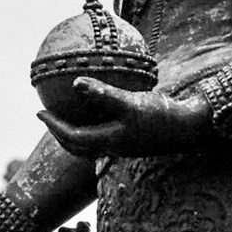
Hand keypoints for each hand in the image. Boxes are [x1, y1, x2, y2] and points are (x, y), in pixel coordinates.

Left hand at [37, 77, 212, 157]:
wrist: (191, 127)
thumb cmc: (161, 114)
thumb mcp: (131, 101)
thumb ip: (103, 93)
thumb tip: (75, 83)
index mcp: (109, 141)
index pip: (73, 137)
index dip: (54, 126)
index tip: (40, 111)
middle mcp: (115, 147)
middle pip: (79, 147)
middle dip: (61, 135)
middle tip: (48, 118)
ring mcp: (126, 146)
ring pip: (93, 145)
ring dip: (77, 134)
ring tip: (70, 117)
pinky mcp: (137, 140)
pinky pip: (108, 135)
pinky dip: (97, 126)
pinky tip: (103, 109)